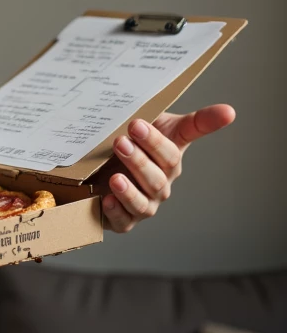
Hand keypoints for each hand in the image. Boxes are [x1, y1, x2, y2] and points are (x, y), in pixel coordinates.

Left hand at [101, 104, 235, 232]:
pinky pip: (123, 221)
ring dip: (129, 190)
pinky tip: (106, 200)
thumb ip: (181, 118)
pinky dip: (116, 212)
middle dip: (138, 160)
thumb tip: (230, 111)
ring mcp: (144, 205)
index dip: (155, 140)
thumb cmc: (133, 144)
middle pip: (156, 178)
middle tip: (120, 141)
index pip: (170, 152)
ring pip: (142, 202)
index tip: (138, 124)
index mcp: (169, 161)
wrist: (102, 168)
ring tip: (115, 178)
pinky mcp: (124, 221)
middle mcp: (160, 186)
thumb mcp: (152, 124)